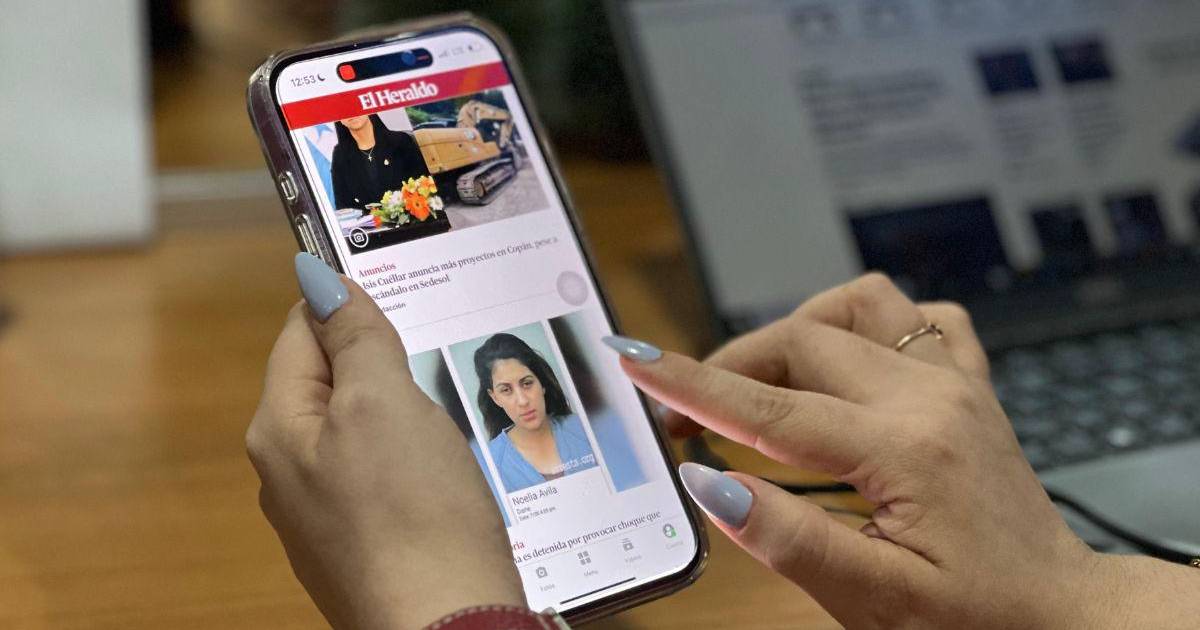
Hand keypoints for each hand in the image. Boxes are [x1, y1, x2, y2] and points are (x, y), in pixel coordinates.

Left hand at [246, 254, 522, 628]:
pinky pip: (384, 480)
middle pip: (331, 384)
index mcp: (279, 430)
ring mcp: (326, 517)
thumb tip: (316, 276)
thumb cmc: (413, 517)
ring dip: (402, 413)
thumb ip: (353, 337)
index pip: (300, 334)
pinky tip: (446, 475)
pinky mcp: (367, 547)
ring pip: (362, 434)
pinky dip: (414, 463)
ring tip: (446, 411)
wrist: (446, 627)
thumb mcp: (382, 402)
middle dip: (380, 360)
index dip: (346, 303)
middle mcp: (289, 475)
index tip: (397, 283)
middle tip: (435, 346)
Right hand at [608, 274, 1199, 628]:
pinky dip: (865, 324)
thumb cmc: (979, 617)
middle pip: (799, 342)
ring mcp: (953, 381)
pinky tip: (844, 363)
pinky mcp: (967, 384)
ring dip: (794, 332)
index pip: (767, 407)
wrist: (1061, 612)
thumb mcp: (873, 598)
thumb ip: (786, 537)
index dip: (690, 383)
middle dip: (728, 369)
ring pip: (854, 305)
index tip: (633, 357)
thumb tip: (710, 484)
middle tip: (687, 420)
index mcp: (904, 448)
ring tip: (762, 386)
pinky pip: (916, 315)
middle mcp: (930, 396)